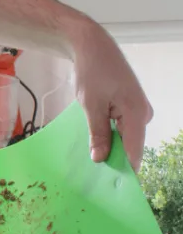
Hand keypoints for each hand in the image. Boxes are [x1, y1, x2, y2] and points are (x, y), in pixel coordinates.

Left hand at [71, 19, 152, 169]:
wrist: (93, 45)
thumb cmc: (92, 71)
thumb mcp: (90, 104)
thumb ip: (97, 133)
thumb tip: (100, 159)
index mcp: (137, 113)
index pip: (134, 152)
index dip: (123, 170)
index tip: (110, 188)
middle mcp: (143, 114)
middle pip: (130, 146)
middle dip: (113, 158)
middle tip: (92, 173)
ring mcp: (138, 110)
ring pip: (125, 138)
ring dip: (109, 145)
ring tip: (91, 157)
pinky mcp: (130, 107)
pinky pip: (122, 128)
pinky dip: (109, 134)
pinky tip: (95, 140)